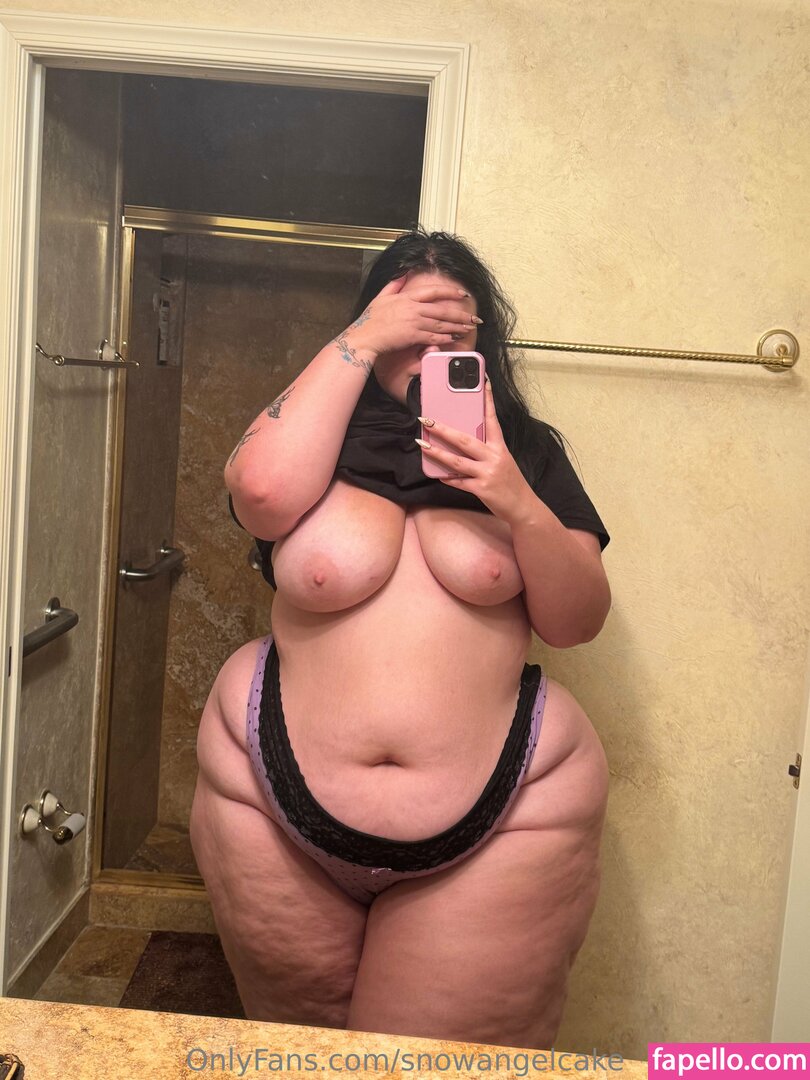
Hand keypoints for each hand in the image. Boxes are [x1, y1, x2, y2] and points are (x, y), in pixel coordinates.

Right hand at [343, 274, 479, 360]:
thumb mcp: (381, 297)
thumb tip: (404, 273)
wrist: (364, 338)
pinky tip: (455, 338)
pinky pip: (434, 336)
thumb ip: (394, 284)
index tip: (463, 294)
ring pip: (441, 323)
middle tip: (474, 318)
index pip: (433, 291)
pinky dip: (446, 338)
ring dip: (457, 326)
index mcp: (407, 297)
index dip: (450, 292)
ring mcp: (414, 322)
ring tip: (469, 328)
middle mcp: (413, 308)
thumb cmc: (370, 320)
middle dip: (461, 314)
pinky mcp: (413, 336)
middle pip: (442, 309)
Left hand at [416, 378, 534, 522]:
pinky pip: (459, 482)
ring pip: (457, 461)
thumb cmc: (511, 483)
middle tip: (426, 420)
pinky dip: (447, 477)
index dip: (487, 401)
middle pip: (464, 440)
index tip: (483, 382)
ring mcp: (487, 473)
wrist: (523, 507)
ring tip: (422, 444)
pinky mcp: (481, 489)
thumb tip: (462, 443)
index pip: (492, 419)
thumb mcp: (503, 461)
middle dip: (443, 429)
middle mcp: (493, 457)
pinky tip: (436, 474)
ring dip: (437, 452)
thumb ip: (486, 451)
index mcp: (500, 447)